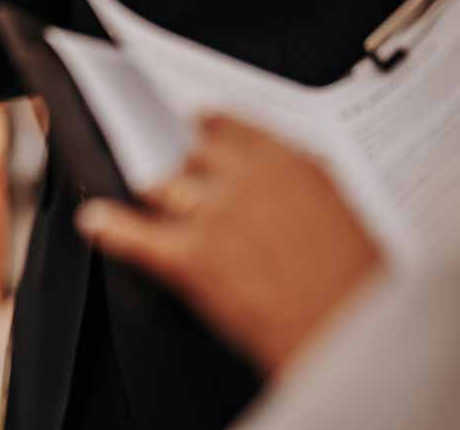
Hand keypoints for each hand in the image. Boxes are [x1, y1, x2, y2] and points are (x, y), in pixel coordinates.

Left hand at [76, 114, 382, 375]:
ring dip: (156, 192)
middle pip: (192, 154)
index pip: (231, 125)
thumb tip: (278, 180)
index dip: (209, 125)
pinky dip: (111, 229)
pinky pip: (138, 237)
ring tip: (144, 190)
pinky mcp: (192, 259)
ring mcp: (215, 216)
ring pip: (163, 185)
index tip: (198, 122)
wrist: (360, 338)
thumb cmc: (364, 285)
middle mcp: (246, 180)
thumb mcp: (345, 214)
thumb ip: (301, 188)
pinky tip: (94, 222)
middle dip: (184, 163)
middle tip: (178, 168)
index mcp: (289, 163)